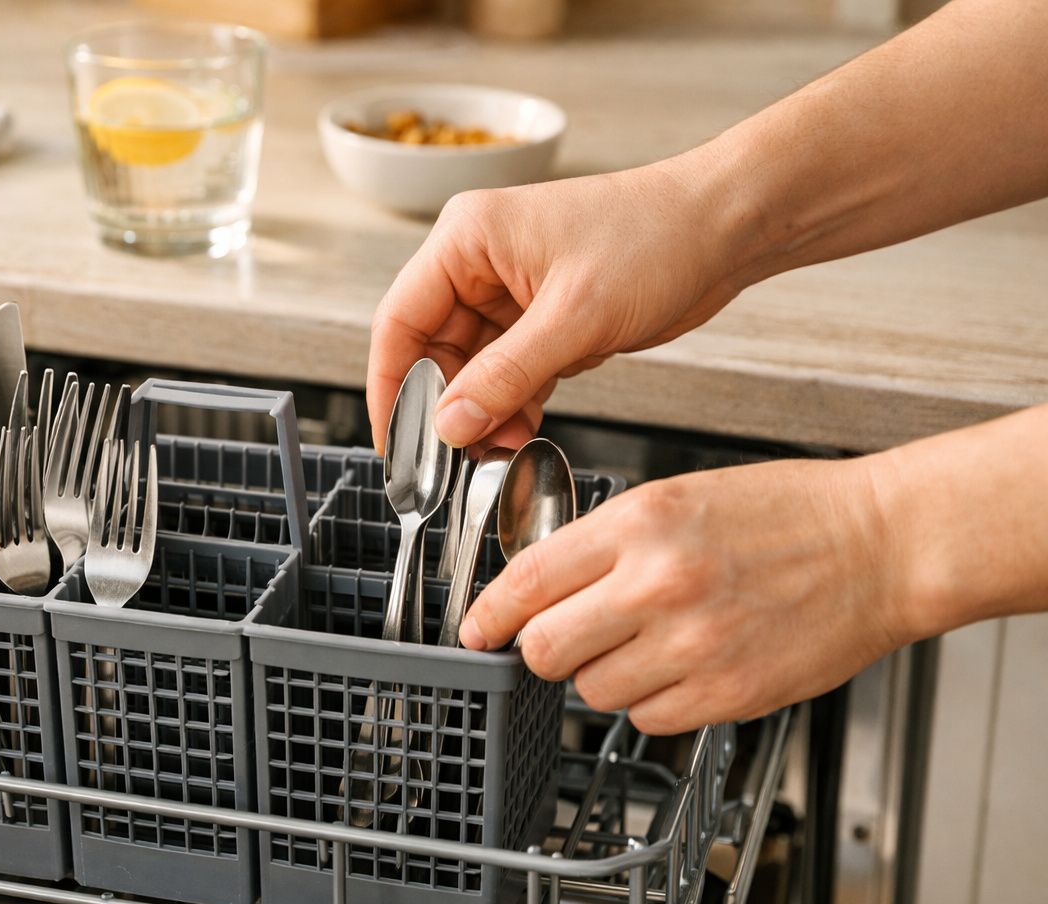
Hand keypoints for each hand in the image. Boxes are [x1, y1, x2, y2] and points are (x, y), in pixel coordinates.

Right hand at [367, 158, 745, 452]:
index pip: (400, 321)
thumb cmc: (657, 237)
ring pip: (470, 369)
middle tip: (454, 461)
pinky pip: (508, 373)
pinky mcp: (543, 318)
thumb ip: (505, 376)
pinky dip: (511, 406)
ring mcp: (511, 292)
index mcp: (467, 239)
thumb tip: (449, 425)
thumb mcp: (575, 316)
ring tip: (497, 451)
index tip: (397, 443)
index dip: (391, 388)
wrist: (727, 227)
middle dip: (444, 409)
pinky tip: (519, 434)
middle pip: (431, 351)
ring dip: (481, 414)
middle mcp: (479, 262)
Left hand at [459, 457, 912, 733]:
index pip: (527, 580)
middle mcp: (660, 584)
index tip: (477, 628)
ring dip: (603, 675)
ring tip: (646, 644)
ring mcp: (694, 644)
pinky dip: (653, 702)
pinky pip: (648, 719)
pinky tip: (683, 667)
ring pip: (592, 691)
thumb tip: (537, 584)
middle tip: (563, 640)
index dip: (488, 612)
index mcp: (642, 523)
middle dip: (542, 649)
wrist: (882, 545)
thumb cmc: (788, 515)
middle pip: (543, 648)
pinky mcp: (727, 692)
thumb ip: (605, 540)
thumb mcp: (680, 497)